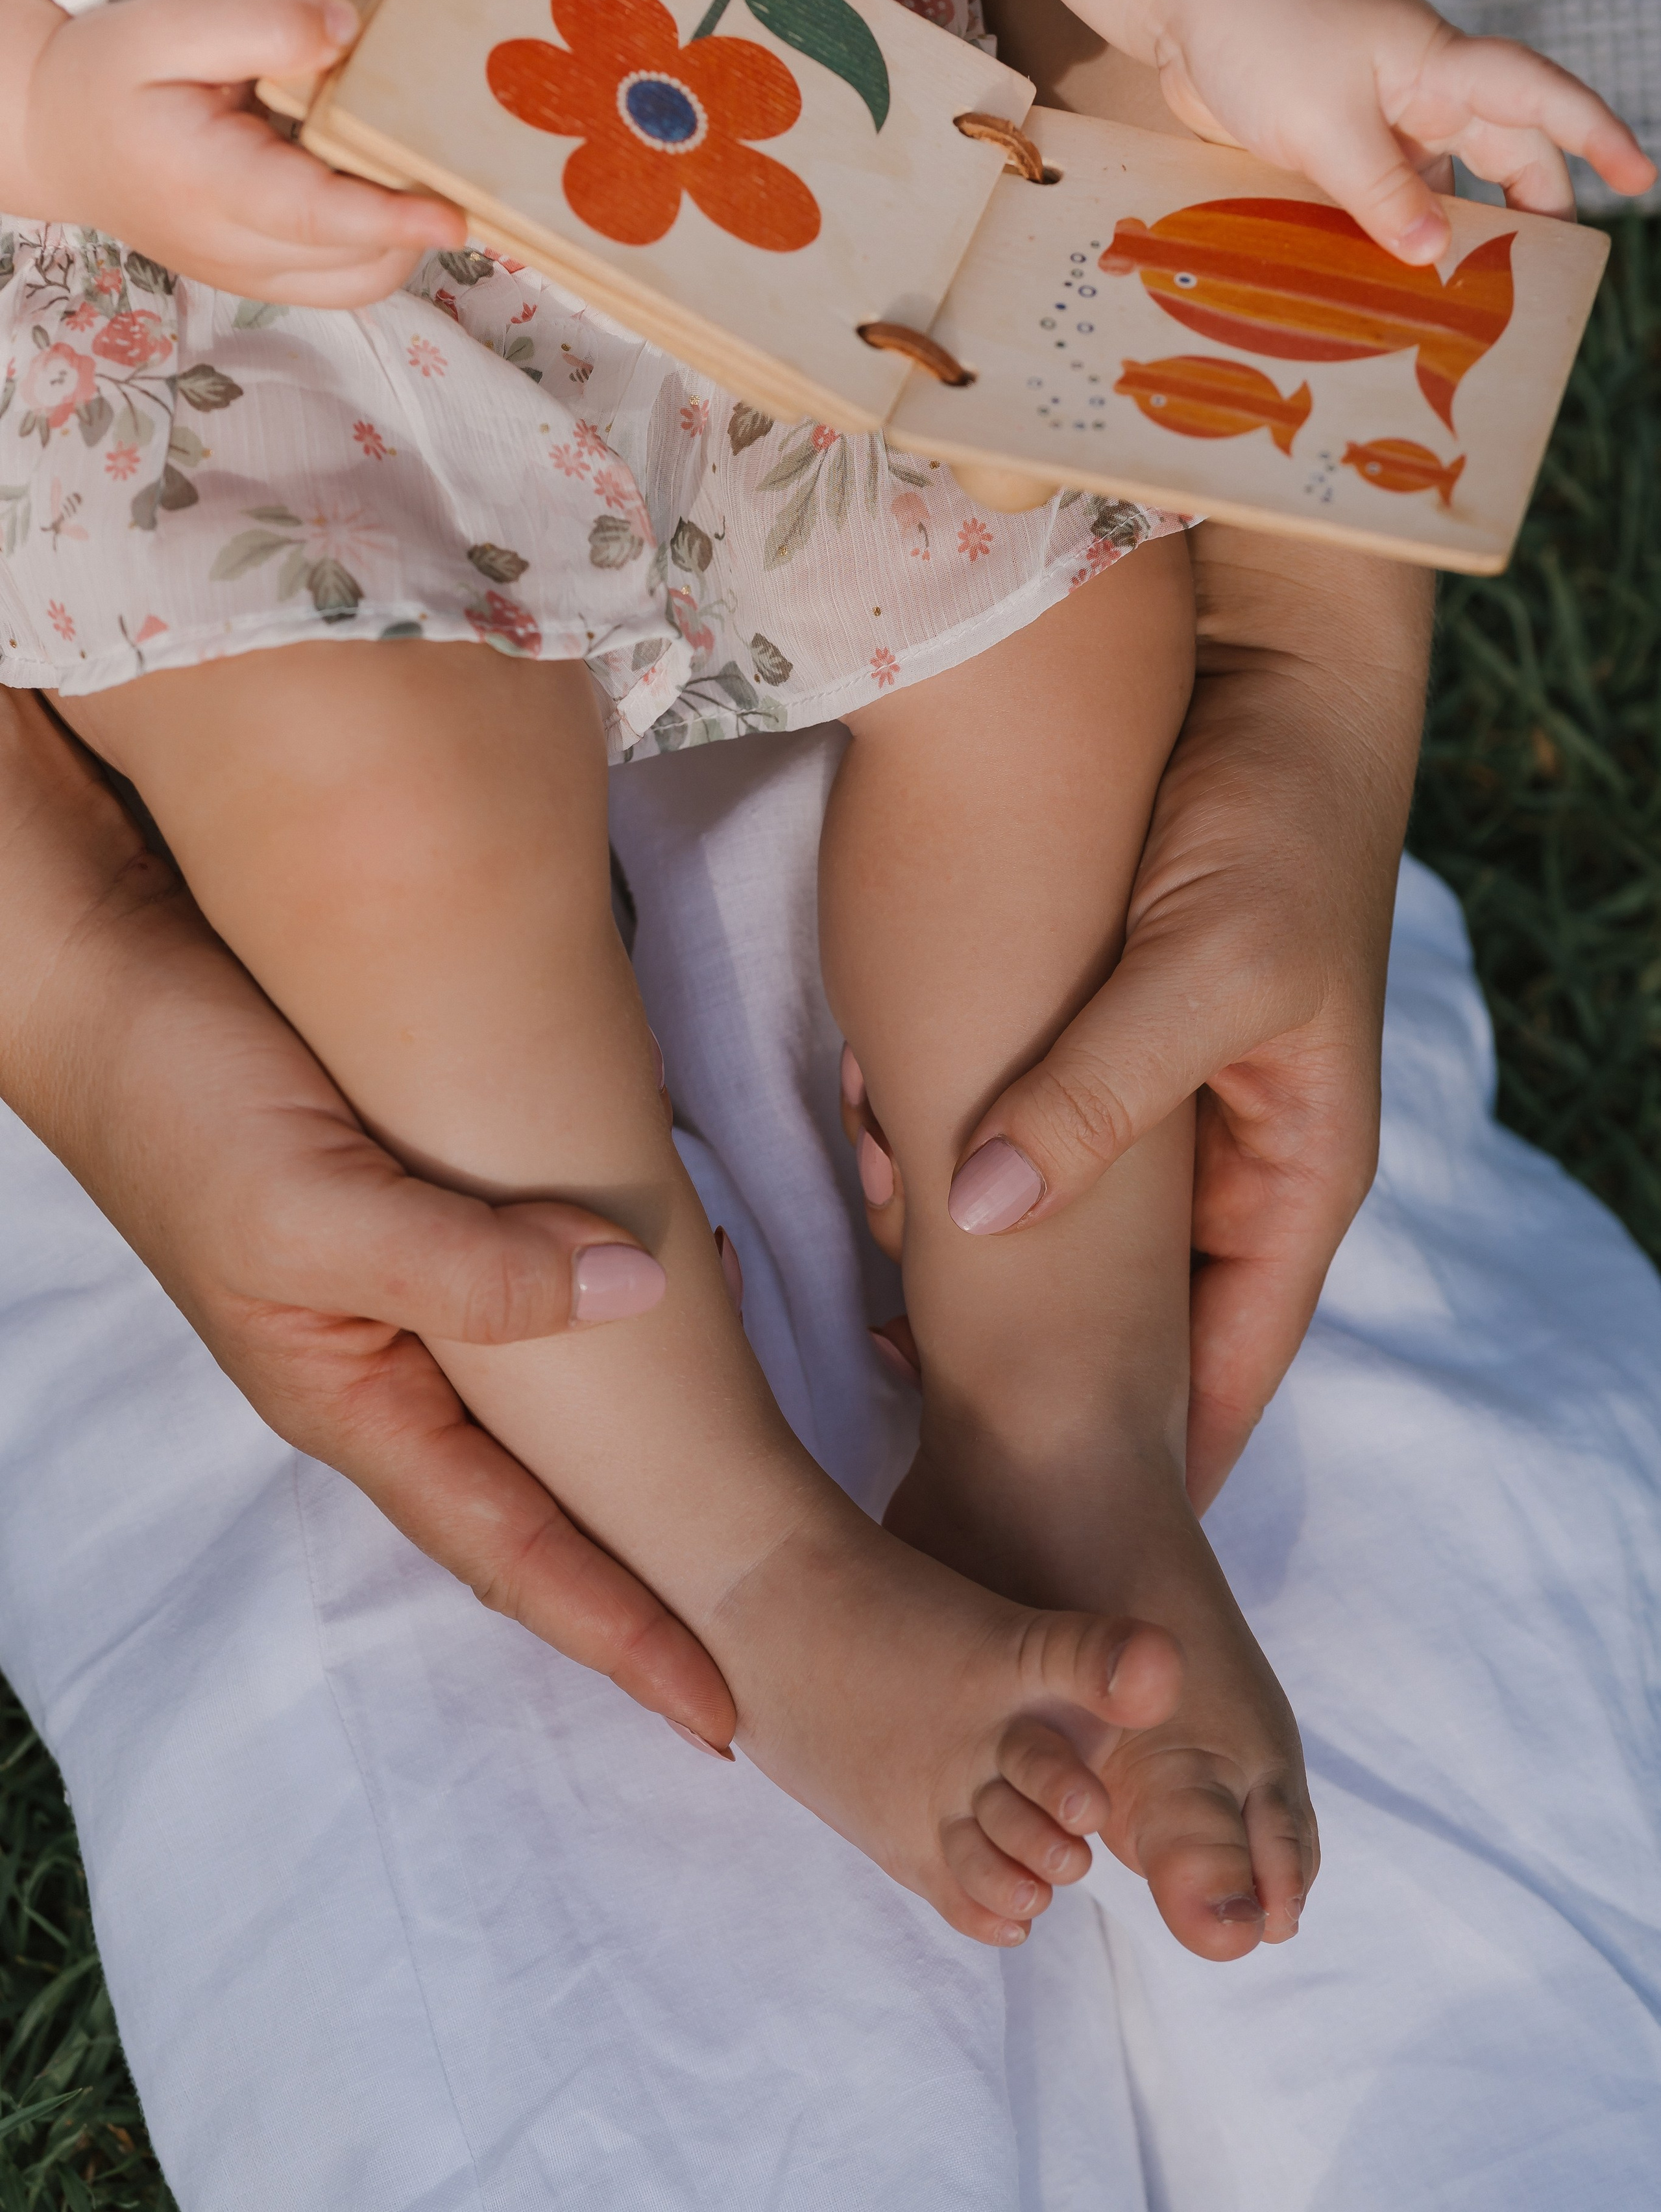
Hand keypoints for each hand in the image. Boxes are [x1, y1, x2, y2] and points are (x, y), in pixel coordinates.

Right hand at [0, 694, 735, 1749]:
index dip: (618, 1632)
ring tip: (746, 1501)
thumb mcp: (313, 1207)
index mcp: (356, 1401)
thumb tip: (632, 1295)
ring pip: (549, 1405)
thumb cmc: (184, 1106)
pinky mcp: (427, 1211)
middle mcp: (391, 1367)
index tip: (724, 1716)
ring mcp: (408, 1294)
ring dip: (641, 1456)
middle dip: (645, 1577)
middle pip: (540, 1505)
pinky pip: (543, 1292)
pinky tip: (687, 1290)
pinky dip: (619, 1310)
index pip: (513, 1552)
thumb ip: (460, 1265)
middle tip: (766, 1632)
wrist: (110, 983)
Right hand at [9, 0, 463, 303]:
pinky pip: (346, 281)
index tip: (454, 217)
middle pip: (357, 260)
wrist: (60, 139)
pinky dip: (379, 243)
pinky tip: (375, 185)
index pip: (316, 216)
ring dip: (402, 235)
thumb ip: (262, 28)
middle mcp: (236, 252)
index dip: (390, 218)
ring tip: (404, 164)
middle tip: (438, 150)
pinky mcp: (267, 281)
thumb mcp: (168, 25)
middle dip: (412, 217)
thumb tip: (351, 35)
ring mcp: (253, 278)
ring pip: (361, 282)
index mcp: (208, 185)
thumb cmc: (110, 75)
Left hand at [845, 530, 1432, 1512]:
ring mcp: (1162, 1102)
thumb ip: (1097, 1095)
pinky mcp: (1098, 1036)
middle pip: (1141, 1325)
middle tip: (936, 1461)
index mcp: (1291, 1178)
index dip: (1157, 1463)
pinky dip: (962, 1164)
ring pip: (1067, 1234)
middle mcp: (1226, 1161)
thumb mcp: (1201, 969)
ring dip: (985, 1274)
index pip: (1226, 1367)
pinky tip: (881, 1177)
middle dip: (1048, 1386)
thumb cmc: (1274, 824)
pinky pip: (1026, 1138)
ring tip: (887, 1346)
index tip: (1065, 1556)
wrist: (1264, 673)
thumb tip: (975, 1220)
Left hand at [1151, 0, 1655, 259]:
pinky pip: (1374, 201)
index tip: (1638, 177)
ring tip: (1457, 311)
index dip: (1594, 136)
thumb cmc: (1265, 27)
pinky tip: (1379, 291)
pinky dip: (1381, 243)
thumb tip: (1431, 255)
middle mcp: (1419, 96)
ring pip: (1435, 191)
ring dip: (1446, 243)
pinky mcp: (1329, 147)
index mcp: (1438, 68)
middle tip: (1539, 285)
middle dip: (1528, 216)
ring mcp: (1376, 123)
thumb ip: (1377, 191)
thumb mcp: (1323, 120)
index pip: (1539, 99)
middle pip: (1500, 159)